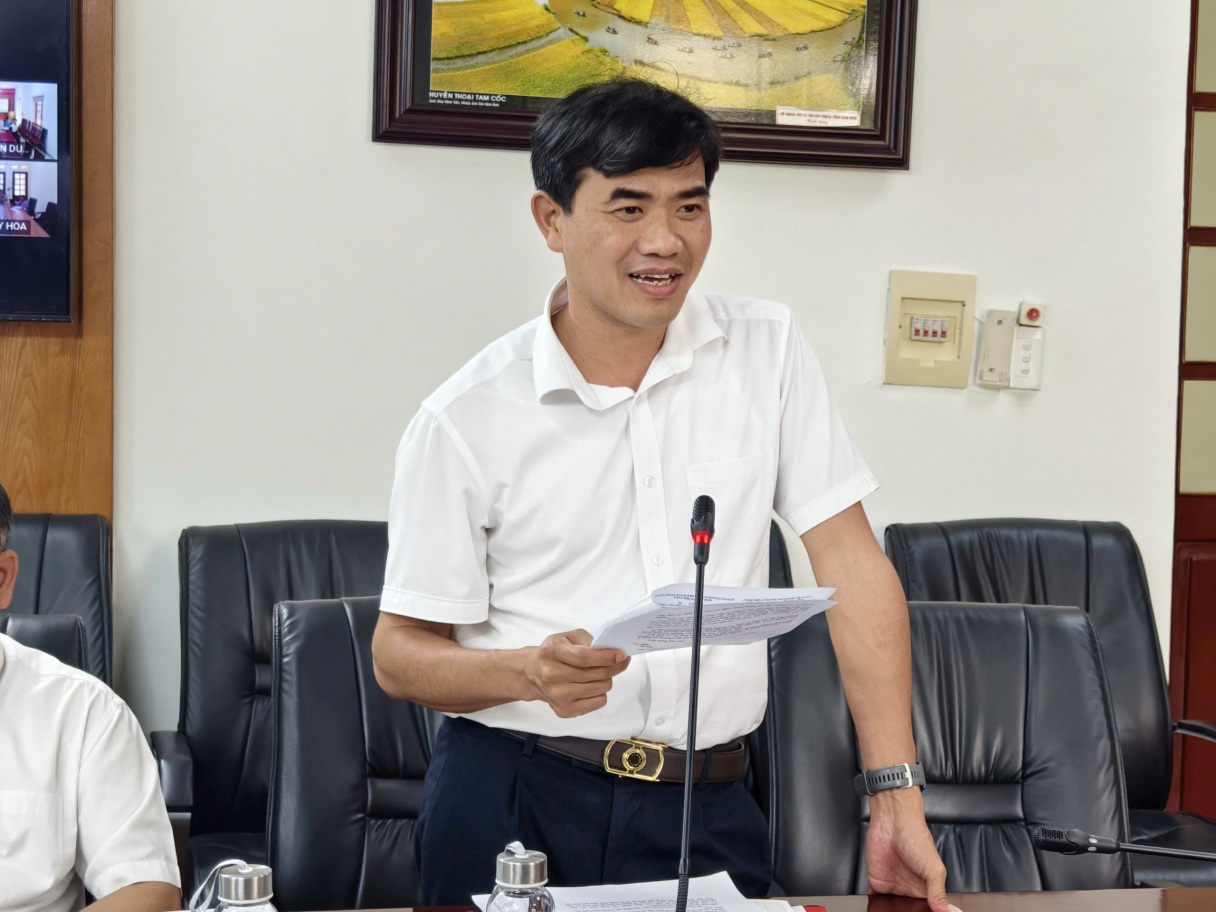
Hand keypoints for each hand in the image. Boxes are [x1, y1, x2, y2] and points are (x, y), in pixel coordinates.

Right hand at [524, 629, 628, 717]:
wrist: (532, 674)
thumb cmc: (554, 652)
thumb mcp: (567, 637)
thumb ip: (588, 640)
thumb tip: (612, 651)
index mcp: (552, 652)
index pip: (584, 657)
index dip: (606, 657)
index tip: (622, 654)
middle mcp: (552, 675)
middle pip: (595, 674)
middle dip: (613, 666)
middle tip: (620, 661)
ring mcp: (557, 696)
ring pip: (600, 688)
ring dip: (606, 679)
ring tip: (600, 673)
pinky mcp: (564, 711)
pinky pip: (598, 702)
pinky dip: (600, 693)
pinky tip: (591, 686)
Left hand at [865, 788, 959, 911]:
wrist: (893, 821)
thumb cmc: (917, 839)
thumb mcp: (934, 869)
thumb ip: (939, 893)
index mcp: (927, 892)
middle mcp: (910, 892)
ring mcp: (893, 889)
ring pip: (891, 910)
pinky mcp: (876, 883)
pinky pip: (874, 902)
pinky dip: (874, 909)